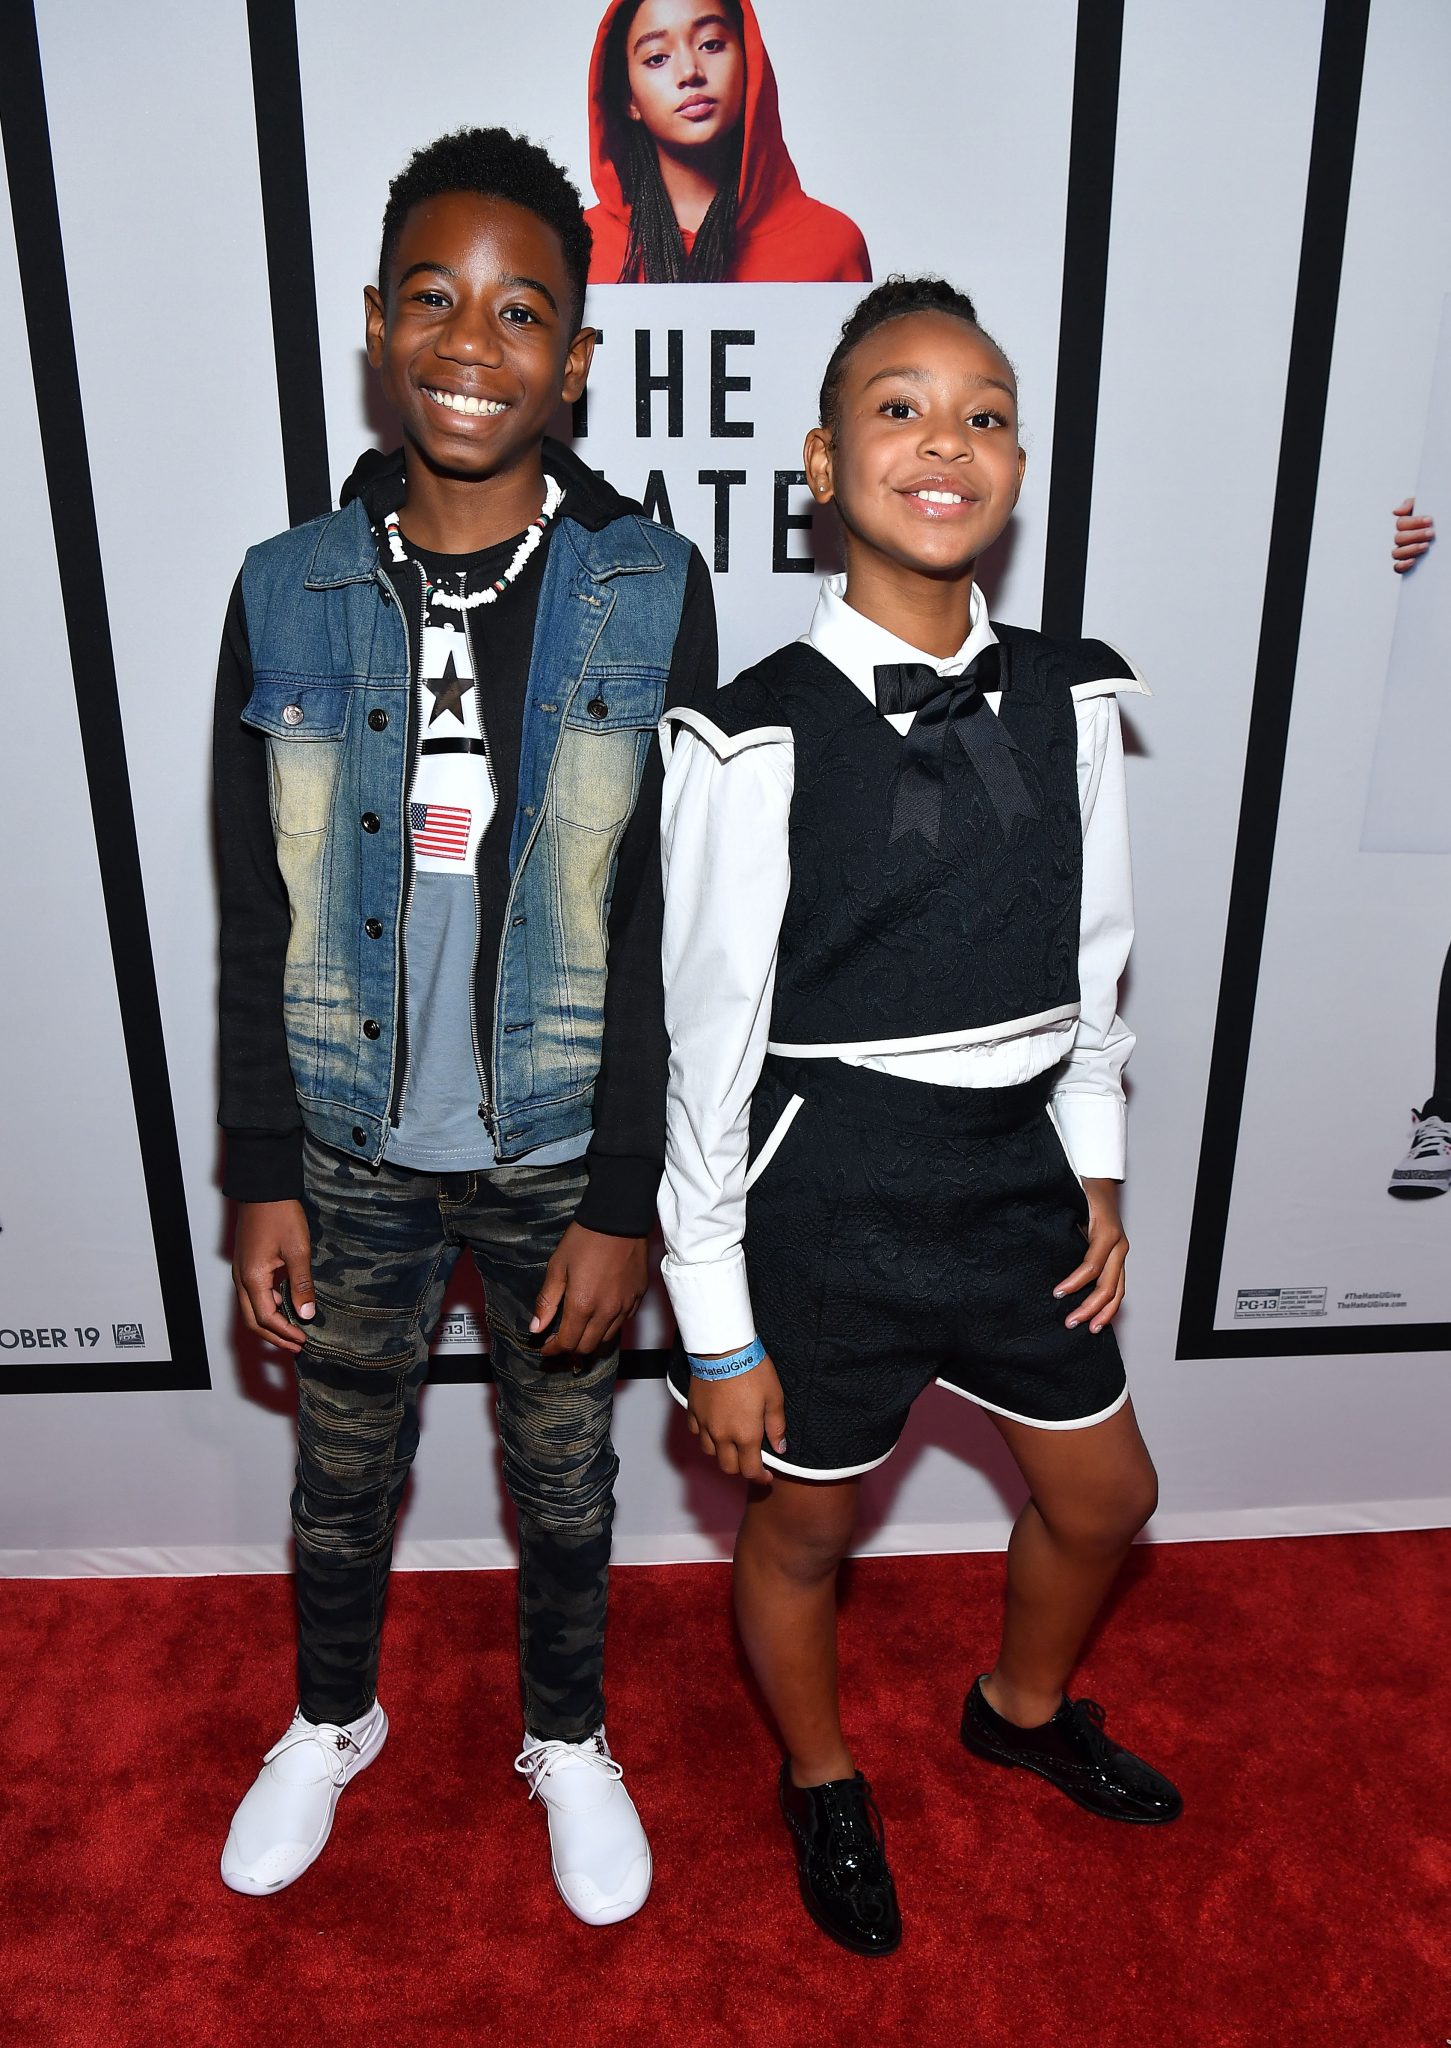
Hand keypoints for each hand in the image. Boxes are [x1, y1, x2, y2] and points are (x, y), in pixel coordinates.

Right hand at [233, 1199, 314, 1351]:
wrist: (263, 1189)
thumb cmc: (279, 1215)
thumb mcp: (298, 1250)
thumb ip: (301, 1285)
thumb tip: (306, 1314)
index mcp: (253, 1278)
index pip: (266, 1318)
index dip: (285, 1333)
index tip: (303, 1340)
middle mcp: (242, 1279)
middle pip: (253, 1320)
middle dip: (274, 1336)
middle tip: (296, 1345)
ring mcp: (242, 1272)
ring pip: (251, 1308)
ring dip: (271, 1323)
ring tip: (293, 1331)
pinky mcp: (247, 1265)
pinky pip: (253, 1295)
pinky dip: (268, 1307)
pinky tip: (286, 1307)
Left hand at [530, 1222, 647, 1359]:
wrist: (618, 1219)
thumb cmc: (585, 1239)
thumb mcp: (557, 1267)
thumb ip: (547, 1301)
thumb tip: (536, 1328)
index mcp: (582, 1305)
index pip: (567, 1343)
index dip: (553, 1349)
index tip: (545, 1348)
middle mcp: (606, 1311)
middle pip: (588, 1347)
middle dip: (571, 1350)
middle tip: (560, 1342)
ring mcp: (625, 1306)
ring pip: (607, 1339)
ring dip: (590, 1340)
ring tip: (579, 1331)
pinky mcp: (638, 1298)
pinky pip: (623, 1322)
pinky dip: (609, 1326)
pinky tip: (600, 1316)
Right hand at [686, 1354, 787, 1484]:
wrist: (723, 1349)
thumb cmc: (752, 1370)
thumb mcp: (774, 1397)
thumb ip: (776, 1426)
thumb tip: (780, 1448)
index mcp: (746, 1434)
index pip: (750, 1469)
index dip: (760, 1477)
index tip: (766, 1477)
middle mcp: (723, 1435)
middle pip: (728, 1466)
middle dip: (741, 1469)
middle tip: (751, 1461)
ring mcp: (706, 1424)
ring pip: (710, 1452)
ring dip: (723, 1453)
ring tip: (733, 1444)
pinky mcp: (694, 1411)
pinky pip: (697, 1433)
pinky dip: (706, 1436)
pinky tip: (715, 1427)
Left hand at [1053, 1178, 1127, 1331]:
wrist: (1100, 1183)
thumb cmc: (1083, 1192)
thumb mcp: (1070, 1204)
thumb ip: (1060, 1224)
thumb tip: (1034, 1242)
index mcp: (1106, 1232)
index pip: (1091, 1265)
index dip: (1075, 1282)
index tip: (1056, 1293)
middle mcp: (1118, 1245)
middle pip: (1108, 1285)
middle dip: (1089, 1306)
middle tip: (1070, 1322)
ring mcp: (1120, 1253)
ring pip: (1118, 1290)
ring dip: (1104, 1312)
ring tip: (1090, 1329)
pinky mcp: (1118, 1259)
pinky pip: (1118, 1285)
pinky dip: (1110, 1304)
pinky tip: (1099, 1317)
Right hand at [1392, 497, 1434, 571]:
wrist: (1444, 527)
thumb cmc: (1436, 517)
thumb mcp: (1425, 506)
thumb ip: (1410, 504)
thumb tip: (1396, 512)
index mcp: (1406, 525)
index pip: (1401, 524)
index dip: (1414, 522)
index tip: (1429, 520)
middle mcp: (1403, 539)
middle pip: (1399, 538)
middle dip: (1415, 535)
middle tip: (1431, 533)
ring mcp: (1404, 552)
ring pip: (1396, 553)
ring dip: (1410, 549)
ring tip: (1426, 546)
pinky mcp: (1407, 564)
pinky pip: (1397, 567)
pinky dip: (1402, 565)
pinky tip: (1413, 561)